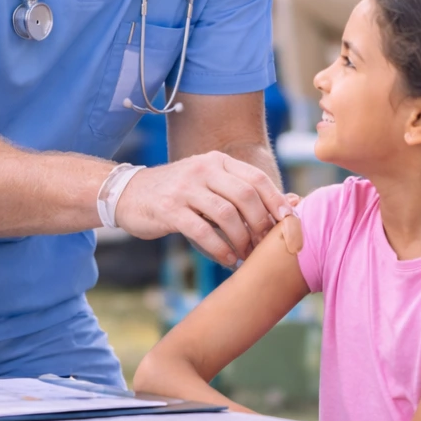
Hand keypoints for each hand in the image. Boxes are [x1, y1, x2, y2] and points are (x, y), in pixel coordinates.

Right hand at [115, 151, 292, 265]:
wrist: (128, 194)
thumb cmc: (177, 194)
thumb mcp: (209, 185)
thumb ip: (244, 192)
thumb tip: (293, 202)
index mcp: (216, 161)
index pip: (256, 178)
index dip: (277, 202)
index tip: (290, 223)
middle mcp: (203, 169)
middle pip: (246, 196)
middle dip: (262, 224)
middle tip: (265, 246)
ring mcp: (185, 188)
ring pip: (227, 215)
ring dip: (242, 240)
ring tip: (246, 256)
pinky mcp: (169, 209)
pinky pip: (203, 232)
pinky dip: (220, 249)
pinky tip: (226, 260)